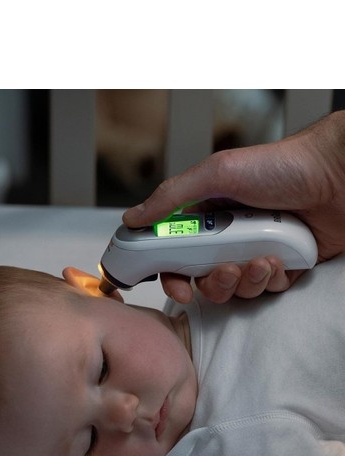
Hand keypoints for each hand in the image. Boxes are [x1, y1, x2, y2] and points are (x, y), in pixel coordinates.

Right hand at [123, 111, 344, 302]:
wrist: (337, 175)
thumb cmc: (280, 166)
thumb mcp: (217, 173)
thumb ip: (171, 197)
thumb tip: (133, 218)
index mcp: (207, 215)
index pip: (176, 253)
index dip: (172, 274)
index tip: (176, 286)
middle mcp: (229, 236)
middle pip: (205, 278)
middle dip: (213, 283)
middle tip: (224, 270)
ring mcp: (255, 251)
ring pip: (236, 287)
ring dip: (244, 281)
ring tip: (260, 260)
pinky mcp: (283, 265)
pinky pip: (267, 289)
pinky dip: (271, 279)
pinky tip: (279, 259)